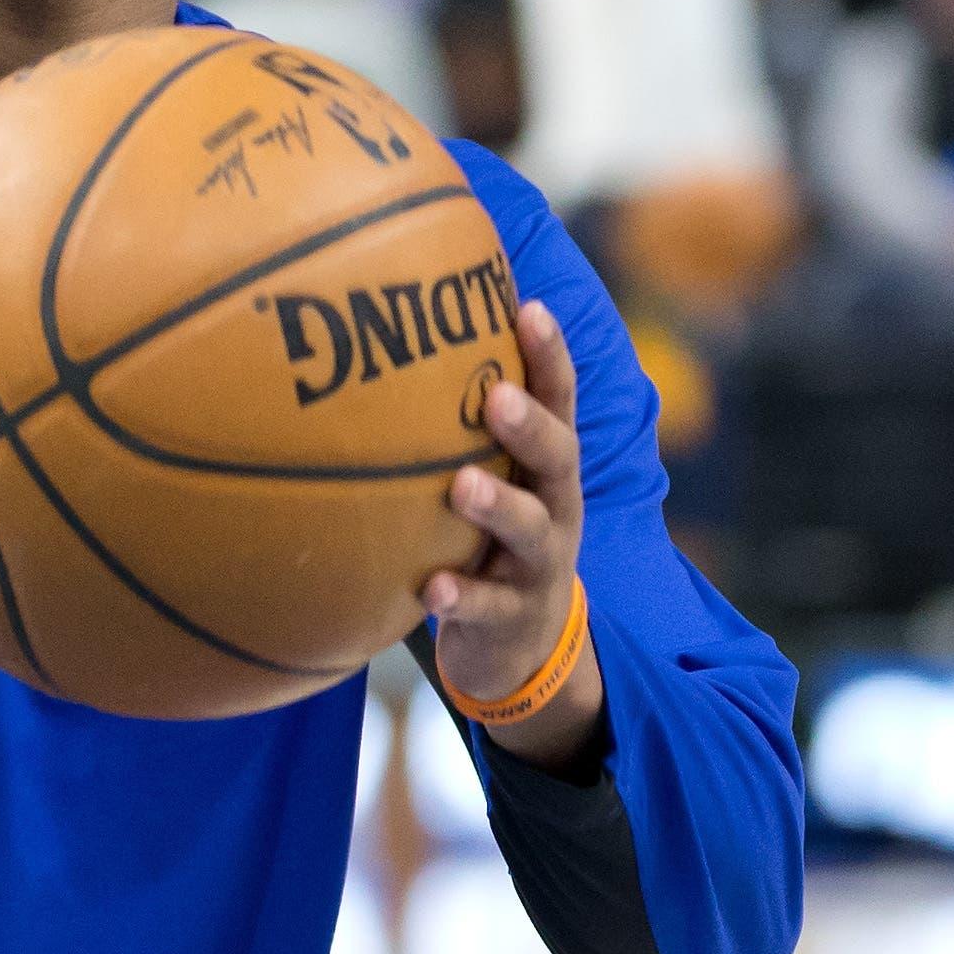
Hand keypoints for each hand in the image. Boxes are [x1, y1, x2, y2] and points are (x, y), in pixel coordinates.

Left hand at [422, 300, 605, 772]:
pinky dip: (463, 599)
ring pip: (529, 530)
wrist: (520, 645)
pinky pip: (489, 609)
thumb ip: (458, 421)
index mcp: (547, 463)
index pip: (557, 399)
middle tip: (497, 398)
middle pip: (558, 458)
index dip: (550, 355)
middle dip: (530, 426)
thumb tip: (395, 334)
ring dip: (498, 506)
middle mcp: (555, 505)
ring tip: (461, 485)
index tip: (530, 308)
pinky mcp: (514, 618)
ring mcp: (539, 564)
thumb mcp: (492, 474)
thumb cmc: (489, 534)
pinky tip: (433, 590)